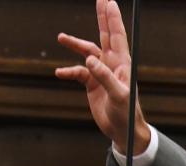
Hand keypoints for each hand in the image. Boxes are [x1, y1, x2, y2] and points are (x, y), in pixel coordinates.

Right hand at [55, 0, 150, 154]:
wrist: (122, 131)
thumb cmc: (126, 114)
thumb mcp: (118, 96)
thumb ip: (104, 77)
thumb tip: (89, 59)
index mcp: (122, 64)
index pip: (117, 36)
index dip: (113, 19)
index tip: (108, 1)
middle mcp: (112, 65)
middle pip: (105, 36)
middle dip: (102, 18)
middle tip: (99, 0)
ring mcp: (101, 73)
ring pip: (87, 53)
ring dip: (75, 45)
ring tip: (60, 38)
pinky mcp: (92, 84)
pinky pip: (77, 72)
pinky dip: (68, 72)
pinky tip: (59, 73)